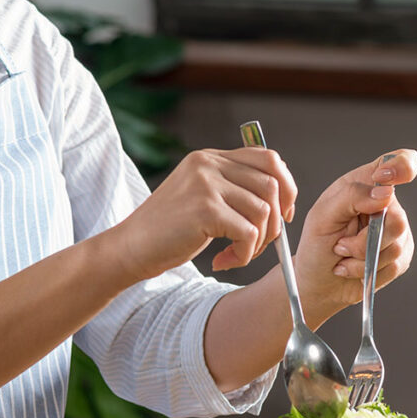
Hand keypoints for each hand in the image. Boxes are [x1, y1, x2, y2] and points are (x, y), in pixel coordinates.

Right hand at [109, 148, 297, 282]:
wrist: (130, 247)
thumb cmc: (167, 231)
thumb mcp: (199, 197)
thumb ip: (231, 189)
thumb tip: (281, 198)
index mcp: (209, 158)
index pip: (268, 157)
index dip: (286, 185)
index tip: (283, 213)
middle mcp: (208, 164)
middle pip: (272, 185)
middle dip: (276, 220)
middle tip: (260, 243)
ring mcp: (206, 185)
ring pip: (263, 211)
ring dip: (258, 242)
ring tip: (237, 254)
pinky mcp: (205, 210)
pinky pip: (249, 233)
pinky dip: (244, 254)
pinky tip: (223, 260)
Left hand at [294, 149, 416, 325]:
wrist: (317, 282)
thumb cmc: (316, 246)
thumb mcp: (321, 217)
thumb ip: (351, 197)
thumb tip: (385, 193)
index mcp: (364, 184)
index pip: (399, 163)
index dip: (402, 166)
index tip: (385, 181)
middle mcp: (384, 204)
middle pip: (397, 219)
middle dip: (362, 241)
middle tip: (339, 245)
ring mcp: (396, 230)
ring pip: (395, 247)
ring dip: (361, 260)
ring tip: (342, 257)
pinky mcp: (401, 255)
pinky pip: (395, 265)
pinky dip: (368, 272)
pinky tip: (352, 269)